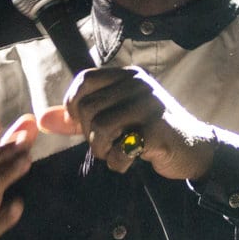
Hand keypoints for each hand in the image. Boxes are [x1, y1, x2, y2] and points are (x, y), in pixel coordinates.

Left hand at [36, 67, 217, 180]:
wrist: (195, 148)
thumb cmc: (151, 131)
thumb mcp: (116, 117)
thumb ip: (79, 117)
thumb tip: (43, 119)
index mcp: (127, 76)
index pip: (85, 80)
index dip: (73, 104)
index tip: (81, 124)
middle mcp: (138, 85)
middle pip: (89, 107)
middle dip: (88, 135)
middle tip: (104, 146)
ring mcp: (150, 106)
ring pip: (101, 127)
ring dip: (101, 150)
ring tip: (113, 155)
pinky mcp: (158, 130)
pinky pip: (121, 148)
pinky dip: (118, 162)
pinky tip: (128, 162)